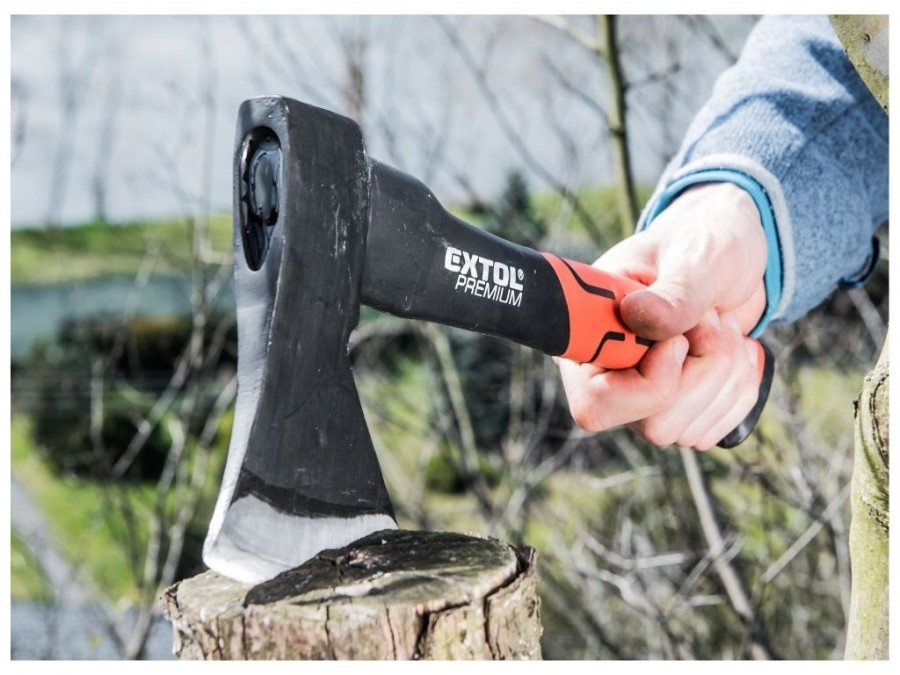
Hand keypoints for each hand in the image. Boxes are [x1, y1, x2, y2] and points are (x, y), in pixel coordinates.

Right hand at [557, 182, 767, 449]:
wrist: (733, 257)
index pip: (594, 403)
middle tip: (710, 319)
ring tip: (720, 324)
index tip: (681, 339)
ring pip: (688, 430)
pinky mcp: (677, 411)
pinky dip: (739, 388)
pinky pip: (713, 431)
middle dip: (704, 370)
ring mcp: (640, 400)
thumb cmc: (703, 242)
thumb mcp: (695, 255)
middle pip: (654, 424)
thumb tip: (638, 317)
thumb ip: (675, 290)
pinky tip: (731, 349)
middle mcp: (606, 376)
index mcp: (588, 333)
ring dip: (725, 373)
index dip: (649, 383)